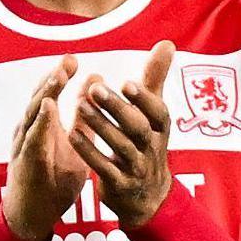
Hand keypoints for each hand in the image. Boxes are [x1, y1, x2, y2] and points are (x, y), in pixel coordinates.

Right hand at [4, 55, 88, 240]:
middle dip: (53, 78)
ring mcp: (25, 147)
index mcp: (42, 127)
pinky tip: (49, 109)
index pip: (49, 95)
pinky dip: (40, 123)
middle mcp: (30, 132)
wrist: (32, 216)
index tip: (73, 59)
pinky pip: (32, 140)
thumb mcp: (75, 148)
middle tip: (68, 60)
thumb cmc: (52, 181)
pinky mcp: (25, 163)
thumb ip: (85, 123)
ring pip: (33, 114)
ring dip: (46, 93)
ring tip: (60, 75)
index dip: (59, 77)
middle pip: (39, 98)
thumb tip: (94, 95)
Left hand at [69, 40, 175, 228]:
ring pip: (120, 147)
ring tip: (80, 106)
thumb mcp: (154, 113)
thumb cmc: (147, 143)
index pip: (158, 112)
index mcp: (160, 127)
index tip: (127, 83)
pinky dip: (89, 152)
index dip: (144, 99)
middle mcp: (152, 148)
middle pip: (137, 127)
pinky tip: (73, 134)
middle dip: (117, 108)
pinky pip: (104, 168)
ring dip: (100, 126)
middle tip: (94, 89)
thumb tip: (167, 43)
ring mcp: (137, 168)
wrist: (147, 197)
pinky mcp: (120, 185)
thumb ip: (156, 78)